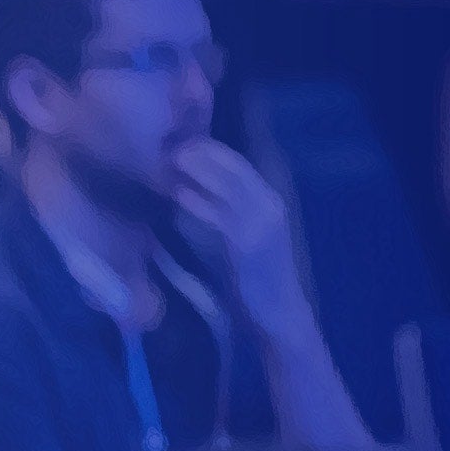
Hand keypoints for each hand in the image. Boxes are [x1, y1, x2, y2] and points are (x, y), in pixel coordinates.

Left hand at [172, 140, 310, 336]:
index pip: (241, 166)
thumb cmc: (251, 275)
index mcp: (269, 202)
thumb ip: (222, 213)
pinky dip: (200, 203)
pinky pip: (221, 218)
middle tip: (175, 143)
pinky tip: (179, 194)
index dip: (215, 151)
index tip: (187, 139)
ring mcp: (262, 225)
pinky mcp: (249, 245)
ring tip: (174, 158)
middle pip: (237, 169)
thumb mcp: (237, 236)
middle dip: (207, 153)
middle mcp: (270, 207)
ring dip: (201, 170)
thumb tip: (189, 190)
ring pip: (230, 188)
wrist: (275, 311)